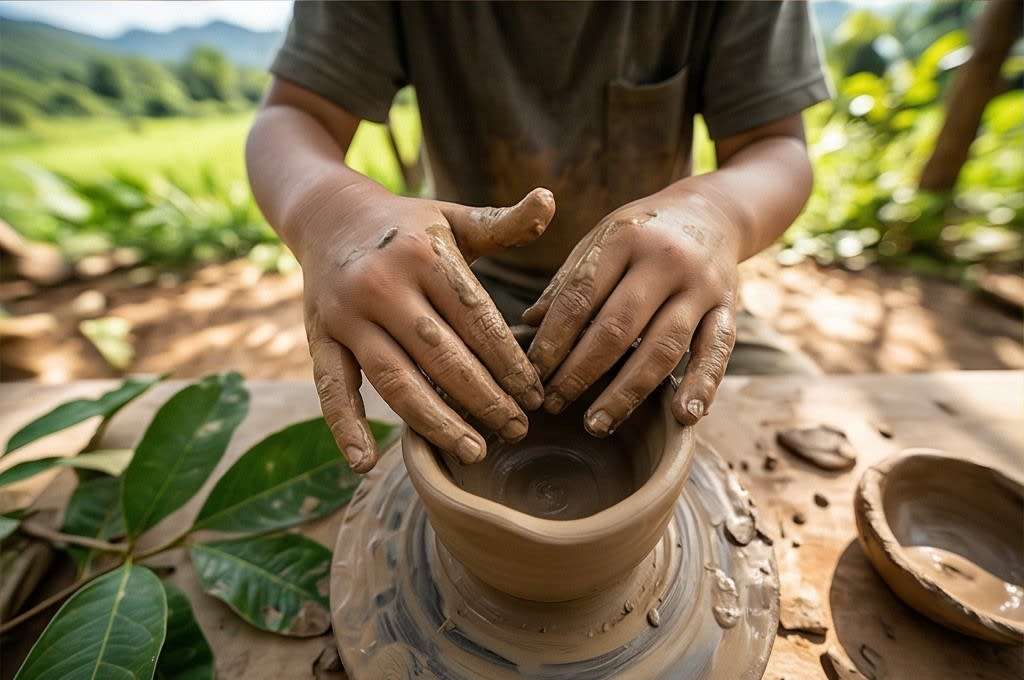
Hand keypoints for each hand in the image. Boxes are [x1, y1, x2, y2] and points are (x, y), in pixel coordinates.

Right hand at [301, 186, 555, 471]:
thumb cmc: (407, 226)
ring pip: (395, 380)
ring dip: (435, 421)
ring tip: (473, 452)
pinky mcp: (318, 338)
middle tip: (517, 430)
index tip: (537, 397)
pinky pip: (331, 388)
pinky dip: (345, 427)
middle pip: (442, 356)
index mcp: (423, 255)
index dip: (510, 363)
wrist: (327, 214)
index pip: (477, 320)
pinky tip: (365, 464)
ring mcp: (346, 315)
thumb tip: (550, 199)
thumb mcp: (454, 218)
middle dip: (485, 399)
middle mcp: (382, 286)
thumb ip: (504, 223)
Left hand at [522, 187, 739, 435]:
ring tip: (596, 423)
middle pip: (617, 327)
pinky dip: (703, 385)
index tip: (532, 373)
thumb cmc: (643, 233)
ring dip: (627, 392)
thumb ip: (569, 280)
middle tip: (553, 404)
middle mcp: (666, 260)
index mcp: (625, 239)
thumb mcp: (603, 239)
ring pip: (662, 348)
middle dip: (580, 371)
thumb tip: (530, 323)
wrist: (714, 211)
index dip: (553, 339)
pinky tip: (684, 416)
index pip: (580, 297)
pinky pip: (717, 352)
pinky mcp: (728, 308)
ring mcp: (701, 286)